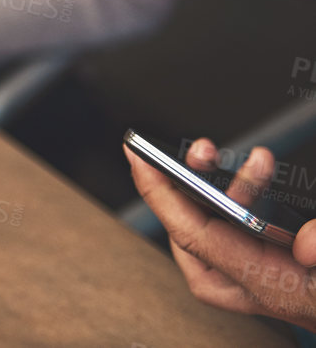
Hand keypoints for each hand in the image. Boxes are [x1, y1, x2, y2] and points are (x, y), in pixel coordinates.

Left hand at [125, 138, 315, 329]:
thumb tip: (305, 242)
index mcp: (261, 285)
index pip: (189, 231)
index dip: (157, 190)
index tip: (135, 152)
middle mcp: (246, 284)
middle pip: (195, 223)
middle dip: (197, 179)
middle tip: (207, 149)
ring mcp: (253, 278)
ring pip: (216, 222)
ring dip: (230, 184)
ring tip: (259, 158)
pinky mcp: (264, 268)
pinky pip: (235, 228)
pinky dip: (245, 199)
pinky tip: (261, 172)